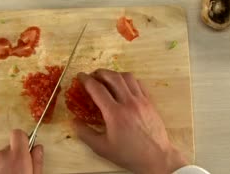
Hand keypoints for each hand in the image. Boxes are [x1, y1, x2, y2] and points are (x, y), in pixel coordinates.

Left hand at [0, 129, 43, 173]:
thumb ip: (36, 162)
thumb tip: (38, 148)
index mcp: (17, 157)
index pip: (18, 134)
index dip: (23, 139)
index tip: (26, 147)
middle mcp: (0, 156)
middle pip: (8, 148)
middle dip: (13, 157)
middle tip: (17, 171)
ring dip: (2, 165)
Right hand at [72, 69, 186, 173]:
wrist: (156, 158)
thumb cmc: (129, 154)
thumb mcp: (102, 148)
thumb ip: (85, 133)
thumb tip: (73, 121)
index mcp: (115, 114)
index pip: (97, 89)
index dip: (86, 80)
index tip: (80, 76)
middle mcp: (128, 103)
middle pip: (112, 77)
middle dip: (99, 73)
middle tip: (92, 75)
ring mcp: (141, 101)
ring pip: (127, 77)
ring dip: (114, 74)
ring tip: (107, 78)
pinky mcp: (150, 102)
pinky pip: (139, 84)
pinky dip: (128, 80)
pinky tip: (124, 85)